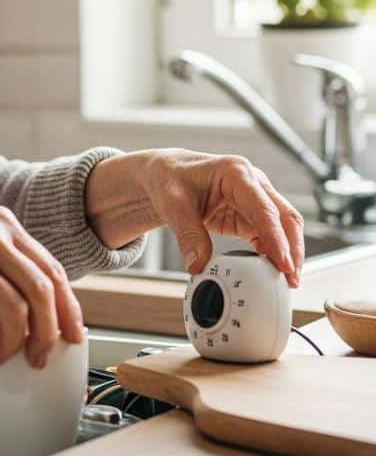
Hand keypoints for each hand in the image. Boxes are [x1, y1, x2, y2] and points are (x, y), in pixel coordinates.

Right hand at [0, 203, 85, 369]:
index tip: (73, 337)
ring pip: (13, 312)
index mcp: (1, 223)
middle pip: (40, 292)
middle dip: (47, 335)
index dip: (68, 310)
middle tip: (38, 359)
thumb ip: (1, 274)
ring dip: (12, 347)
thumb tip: (30, 321)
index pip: (51, 270)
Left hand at [133, 149, 304, 286]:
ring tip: (287, 283)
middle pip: (284, 217)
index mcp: (235, 172)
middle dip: (292, 249)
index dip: (276, 237)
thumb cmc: (169, 179)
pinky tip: (272, 273)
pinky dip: (273, 253)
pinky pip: (269, 235)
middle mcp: (252, 182)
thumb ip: (188, 235)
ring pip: (283, 227)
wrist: (164, 174)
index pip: (263, 208)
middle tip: (291, 280)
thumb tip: (198, 266)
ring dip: (287, 254)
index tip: (283, 264)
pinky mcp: (249, 214)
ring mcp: (254, 198)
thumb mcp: (172, 205)